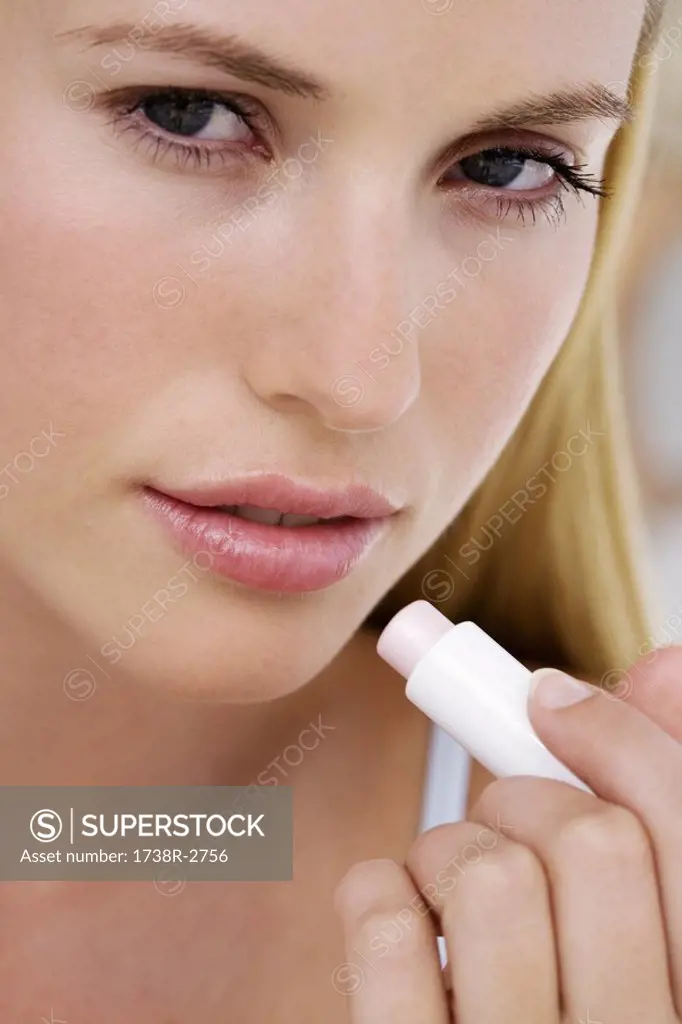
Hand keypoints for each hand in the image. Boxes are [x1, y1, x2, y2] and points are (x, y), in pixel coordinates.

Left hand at [334, 644, 681, 1021]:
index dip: (624, 739)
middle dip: (530, 795)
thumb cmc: (577, 1012)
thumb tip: (661, 666)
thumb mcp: (651, 938)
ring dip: (449, 849)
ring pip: (484, 873)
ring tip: (450, 890)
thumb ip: (664, 813)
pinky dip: (375, 891)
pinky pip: (382, 923)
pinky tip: (397, 925)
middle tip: (505, 813)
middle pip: (593, 841)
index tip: (549, 696)